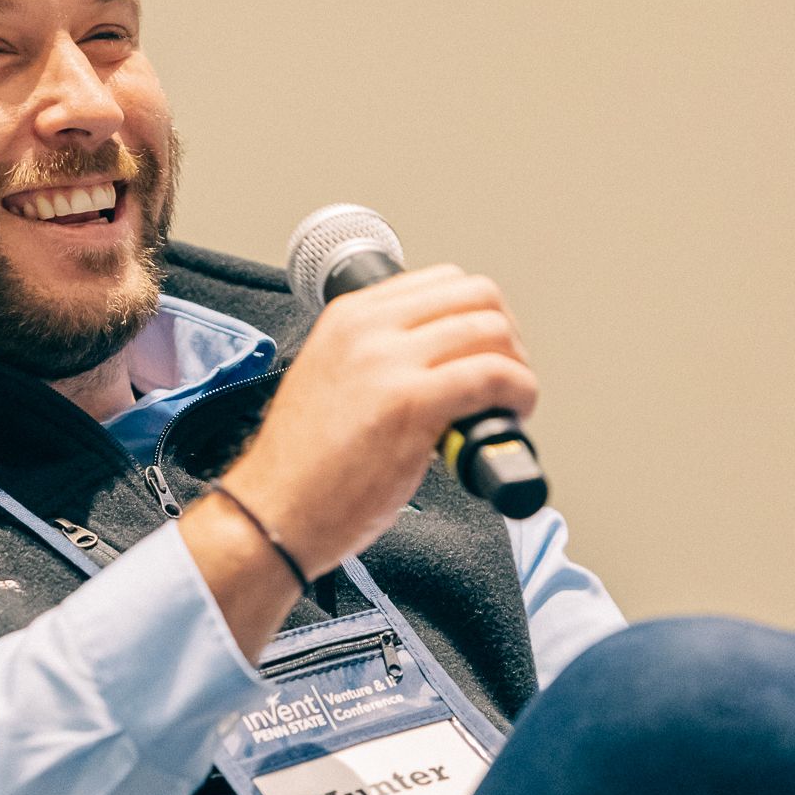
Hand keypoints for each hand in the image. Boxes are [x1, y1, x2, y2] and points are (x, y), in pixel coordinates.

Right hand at [221, 265, 538, 576]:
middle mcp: (368, 329)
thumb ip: (376, 356)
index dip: (477, 314)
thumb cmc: (302, 466)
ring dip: (517, 365)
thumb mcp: (329, 378)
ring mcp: (389, 362)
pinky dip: (519, 392)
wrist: (275, 513)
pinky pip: (495, 376)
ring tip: (508, 400)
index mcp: (347, 317)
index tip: (482, 349)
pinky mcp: (412, 403)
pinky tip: (511, 415)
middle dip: (505, 334)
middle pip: (476, 296)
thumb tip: (438, 360)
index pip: (441, 280)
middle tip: (504, 373)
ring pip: (491, 330)